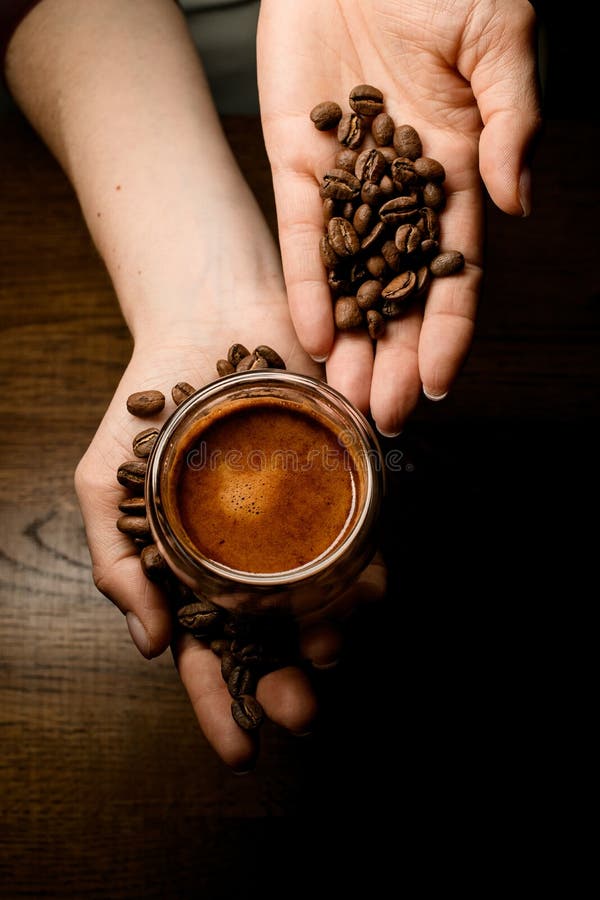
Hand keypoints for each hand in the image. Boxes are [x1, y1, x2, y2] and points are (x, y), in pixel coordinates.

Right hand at [75, 277, 385, 770]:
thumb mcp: (107, 486)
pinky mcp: (339, 484)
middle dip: (289, 684)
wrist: (206, 315)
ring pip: (324, 599)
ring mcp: (300, 525)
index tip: (246, 755)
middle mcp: (255, 558)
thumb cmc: (145, 403)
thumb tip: (148, 647)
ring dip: (333, 632)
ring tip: (332, 647)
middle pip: (275, 641)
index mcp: (198, 570)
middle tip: (306, 712)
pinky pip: (361, 537)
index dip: (224, 708)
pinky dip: (366, 568)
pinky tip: (367, 588)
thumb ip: (116, 564)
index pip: (210, 656)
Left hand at [257, 0, 540, 433]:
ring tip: (342, 398)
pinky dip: (305, 283)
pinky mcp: (296, 161)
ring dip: (347, 341)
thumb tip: (514, 202)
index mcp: (460, 172)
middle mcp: (402, 193)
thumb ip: (514, 120)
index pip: (455, 272)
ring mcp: (348, 183)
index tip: (438, 383)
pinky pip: (302, 234)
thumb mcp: (500, 40)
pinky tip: (309, 333)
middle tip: (382, 416)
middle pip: (397, 294)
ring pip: (348, 279)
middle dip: (390, 357)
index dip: (448, 330)